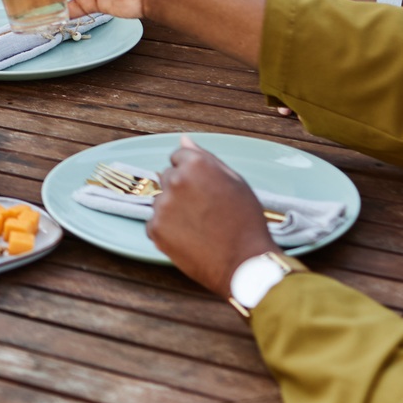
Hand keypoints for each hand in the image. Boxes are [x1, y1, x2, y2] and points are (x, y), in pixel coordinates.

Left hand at [146, 136, 278, 297]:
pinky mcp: (155, 229)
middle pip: (168, 177)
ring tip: (199, 226)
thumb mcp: (236, 182)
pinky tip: (189, 238)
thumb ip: (206, 157)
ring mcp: (163, 206)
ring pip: (162, 201)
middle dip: (181, 189)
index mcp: (195, 165)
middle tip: (204, 209)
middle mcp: (175, 180)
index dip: (193, 172)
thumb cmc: (246, 221)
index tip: (204, 188)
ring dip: (174, 209)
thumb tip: (184, 140)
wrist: (244, 263)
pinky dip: (168, 230)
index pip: (178, 156)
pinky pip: (155, 222)